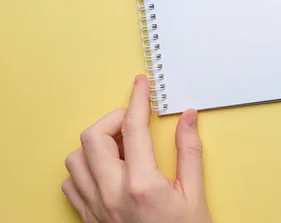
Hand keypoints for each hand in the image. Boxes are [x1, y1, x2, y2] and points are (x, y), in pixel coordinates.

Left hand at [61, 75, 212, 222]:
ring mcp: (96, 208)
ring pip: (75, 159)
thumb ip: (190, 152)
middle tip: (134, 120)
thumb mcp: (196, 195)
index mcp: (142, 184)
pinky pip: (72, 184)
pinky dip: (85, 168)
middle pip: (93, 137)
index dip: (137, 98)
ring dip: (96, 144)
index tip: (141, 84)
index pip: (133, 127)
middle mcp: (112, 194)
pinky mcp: (90, 220)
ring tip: (123, 146)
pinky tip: (108, 169)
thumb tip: (188, 118)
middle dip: (113, 119)